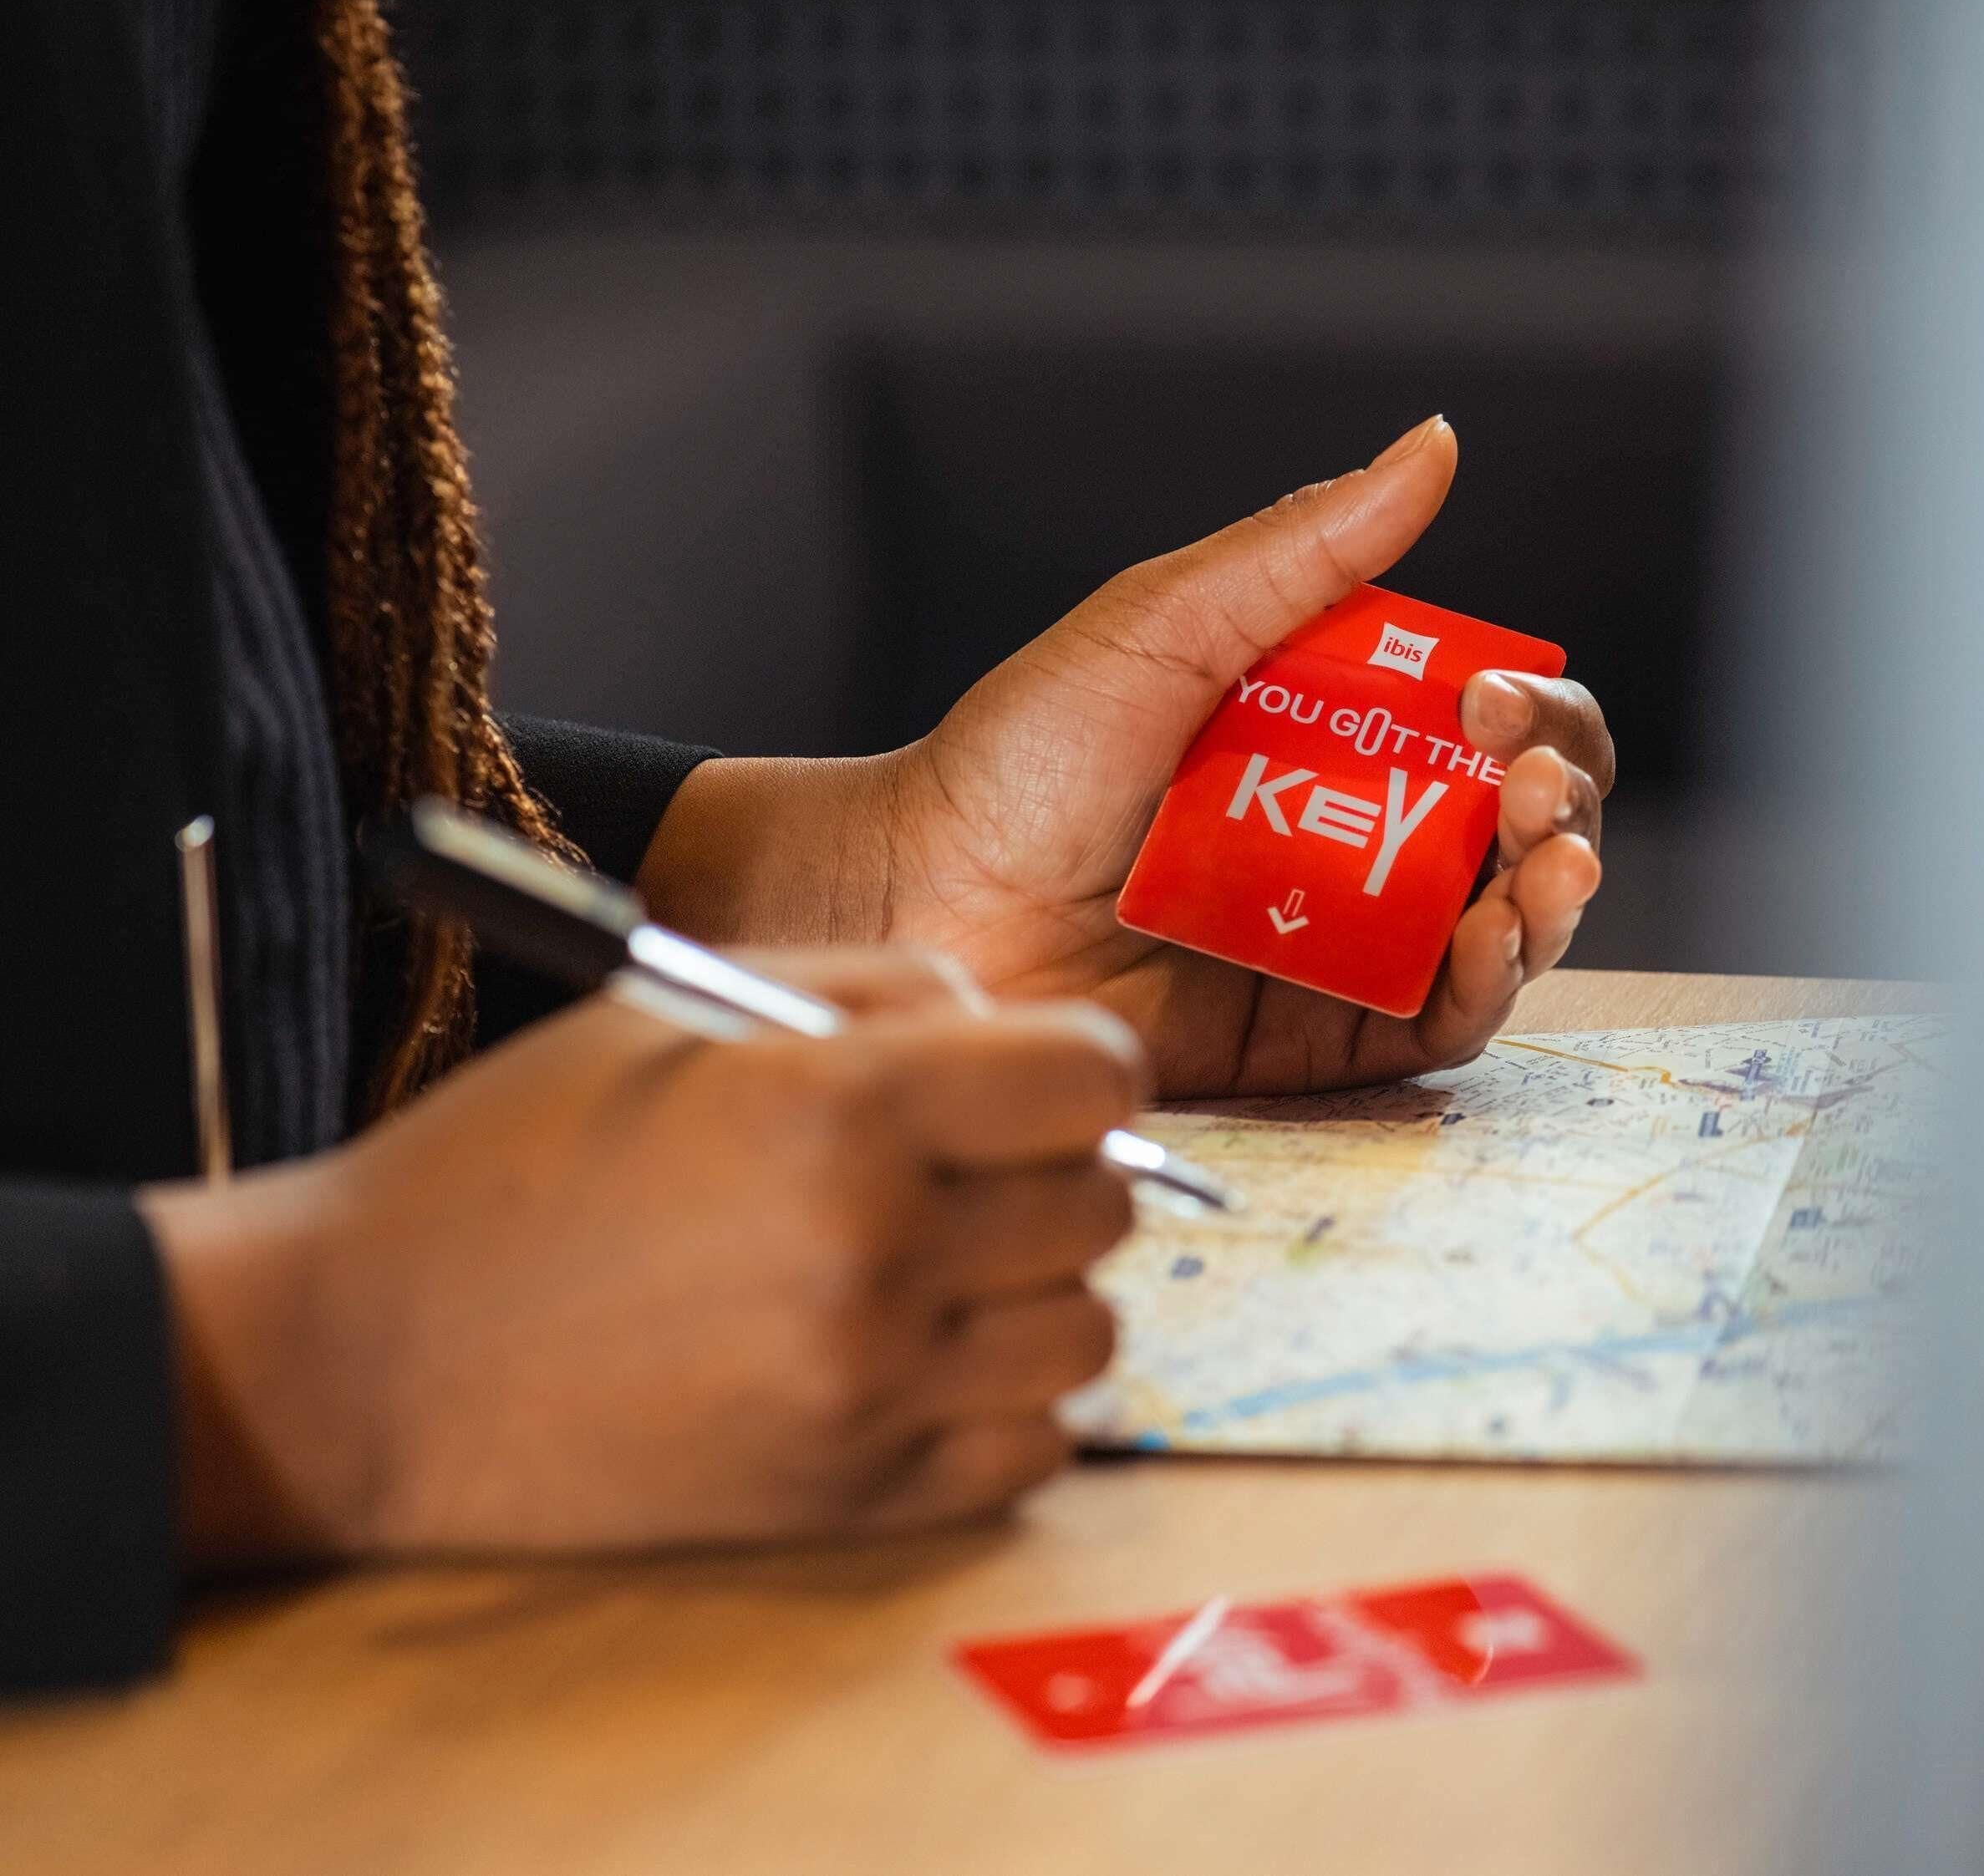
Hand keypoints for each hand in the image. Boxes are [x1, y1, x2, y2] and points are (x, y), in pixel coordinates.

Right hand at [140, 950, 1142, 1563]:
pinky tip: (917, 1365)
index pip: (1098, 1078)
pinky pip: (1035, 1449)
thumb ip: (878, 992)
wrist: (369, 1360)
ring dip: (1034, 1292)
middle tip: (959, 1171)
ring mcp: (873, 1395)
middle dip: (1049, 1171)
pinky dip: (1004, 1404)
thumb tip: (1013, 1033)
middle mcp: (877, 1256)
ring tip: (935, 1271)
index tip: (1027, 1081)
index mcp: (839, 1112)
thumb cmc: (517, 1159)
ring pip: (1087, 1331)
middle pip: (1103, 1203)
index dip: (1073, 1067)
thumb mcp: (684, 1011)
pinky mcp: (855, 1502)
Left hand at [641, 417, 1612, 1096]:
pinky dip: (1491, 986)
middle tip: (1527, 787)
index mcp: (1337, 733)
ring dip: (1555, 892)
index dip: (1527, 708)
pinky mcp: (1314, 1038)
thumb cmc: (1024, 756)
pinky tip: (1495, 940)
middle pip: (1520, 822)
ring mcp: (1343, 941)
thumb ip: (1306, 550)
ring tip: (1549, 861)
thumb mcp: (1169, 622)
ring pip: (1506, 927)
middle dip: (1558, 796)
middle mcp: (1357, 838)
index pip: (1491, 721)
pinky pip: (1436, 1026)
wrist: (926, 894)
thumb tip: (1432, 447)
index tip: (1487, 702)